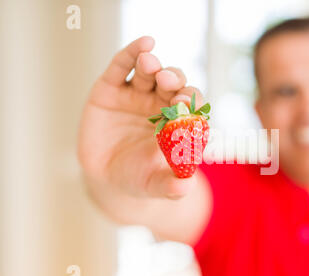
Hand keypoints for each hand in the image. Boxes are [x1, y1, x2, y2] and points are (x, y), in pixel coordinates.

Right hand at [78, 36, 203, 199]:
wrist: (105, 176)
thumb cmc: (138, 178)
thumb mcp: (154, 185)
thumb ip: (171, 186)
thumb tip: (185, 187)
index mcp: (179, 120)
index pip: (191, 106)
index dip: (191, 102)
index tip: (188, 104)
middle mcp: (161, 103)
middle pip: (173, 84)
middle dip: (174, 80)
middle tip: (169, 83)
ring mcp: (137, 93)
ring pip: (150, 72)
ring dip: (154, 65)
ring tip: (152, 65)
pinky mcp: (111, 87)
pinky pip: (122, 66)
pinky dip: (132, 52)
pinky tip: (145, 43)